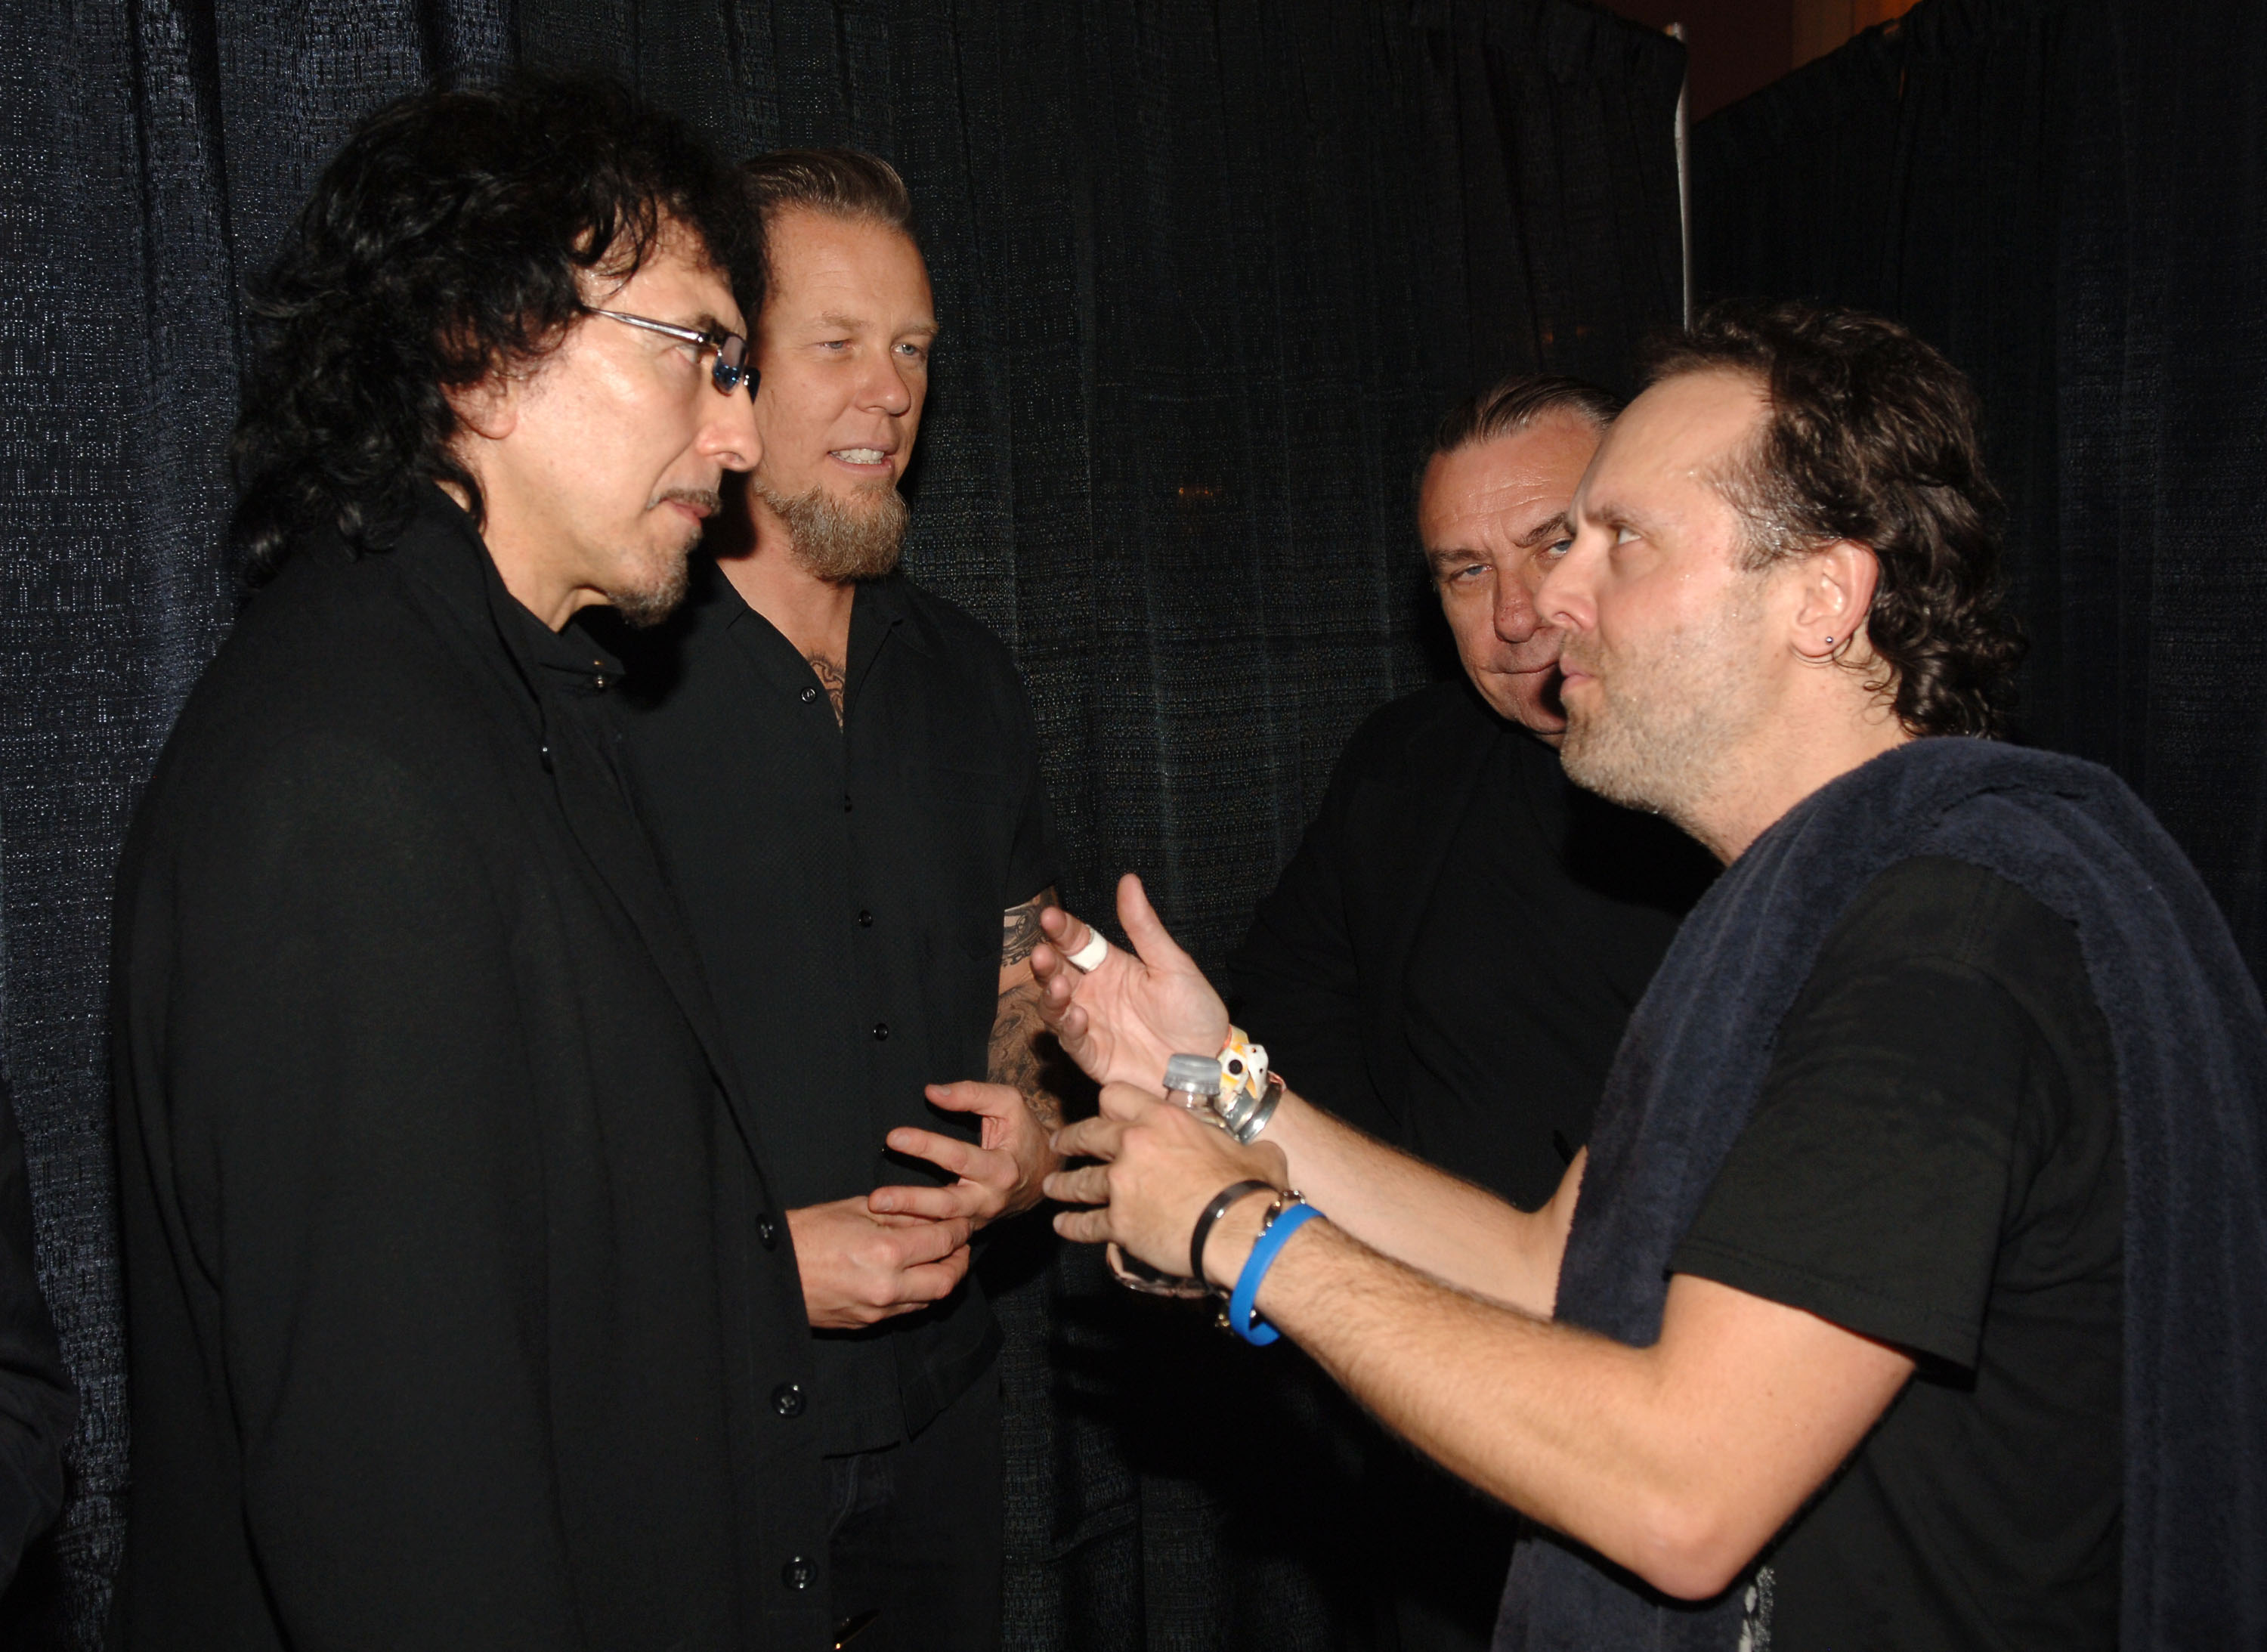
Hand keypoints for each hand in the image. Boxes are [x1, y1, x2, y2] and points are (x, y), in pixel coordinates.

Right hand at [786, 1197, 972, 1328]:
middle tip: (960, 1244)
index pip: (943, 1242)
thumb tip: (933, 1215)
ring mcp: (877, 1310)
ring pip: (930, 1300)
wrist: (771, 1270)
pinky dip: (918, 1294)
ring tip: (940, 1259)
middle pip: (947, 1280)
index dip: (959, 1229)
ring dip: (942, 1279)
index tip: (962, 1222)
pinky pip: (905, 1311)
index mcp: (886, 1252)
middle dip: (961, 1260)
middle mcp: (888, 1287)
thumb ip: (901, 1214)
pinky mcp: (865, 1324)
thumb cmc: (808, 1232)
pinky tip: (914, 1277)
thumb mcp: (856, 1209)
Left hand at [869, 1081, 1059, 1228]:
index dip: (926, 1146)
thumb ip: (972, 1094)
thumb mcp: (1009, 1104)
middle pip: (947, 1204)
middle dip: (910, 1202)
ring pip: (942, 1226)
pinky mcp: (971, 1227)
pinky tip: (888, 1226)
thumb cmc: (1025, 1132)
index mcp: (1002, 1168)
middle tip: (876, 1199)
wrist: (1047, 1172)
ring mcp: (981, 1218)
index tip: (893, 1136)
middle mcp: (991, 1199)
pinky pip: (942, 1233)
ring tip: (875, 1212)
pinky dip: (916, 1230)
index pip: (959, 1158)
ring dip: (908, 1220)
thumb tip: (931, 1092)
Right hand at [1031, 874, 1231, 1092]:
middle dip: (1047, 962)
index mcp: (1112, 966)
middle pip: (1059, 972)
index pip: (1078, 942)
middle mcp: (1094, 993)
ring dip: (1052, 995)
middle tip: (1042, 953)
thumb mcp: (1172, 964)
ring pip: (1056, 1007)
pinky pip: (1073, 1042)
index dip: (1063, 930)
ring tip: (1060, 985)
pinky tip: (1077, 1016)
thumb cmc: (1194, 1011)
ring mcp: (1091, 1025)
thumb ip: (1144, 927)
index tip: (1049, 917)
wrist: (1210, 1062)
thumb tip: (1128, 880)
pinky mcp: (1094, 1056)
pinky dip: (1070, 1029)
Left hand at [1045, 1082, 1287, 1280]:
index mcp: (1165, 1119)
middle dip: (1070, 1139)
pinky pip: (1087, 1224)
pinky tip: (1063, 1227)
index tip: (1103, 1114)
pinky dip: (1072, 1226)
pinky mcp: (1118, 1222)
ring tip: (1052, 1187)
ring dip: (1063, 1185)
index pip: (1118, 1096)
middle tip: (1060, 1143)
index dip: (1109, 1104)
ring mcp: (1122, 1184)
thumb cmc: (1251, 1189)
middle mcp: (1135, 1144)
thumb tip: (1262, 1153)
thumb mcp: (1255, 1153)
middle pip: (1088, 1134)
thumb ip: (1244, 1147)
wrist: (1239, 1230)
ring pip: (1079, 1181)